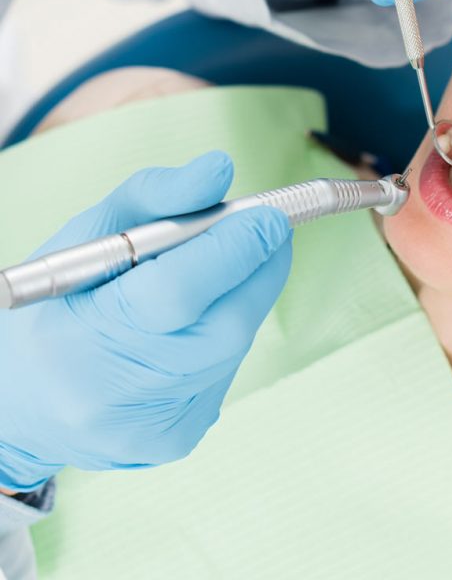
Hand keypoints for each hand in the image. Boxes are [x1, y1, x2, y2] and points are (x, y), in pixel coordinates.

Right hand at [0, 151, 291, 490]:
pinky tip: (196, 320)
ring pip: (234, 345)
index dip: (235, 249)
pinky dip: (225, 332)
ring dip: (243, 296)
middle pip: (225, 325)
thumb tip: (219, 170)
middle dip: (258, 268)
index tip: (269, 216)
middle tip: (266, 231)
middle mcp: (116, 394)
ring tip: (219, 269)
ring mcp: (151, 426)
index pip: (178, 292)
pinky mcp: (178, 438)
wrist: (22, 401)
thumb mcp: (88, 234)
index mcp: (78, 336)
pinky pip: (225, 370)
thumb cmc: (55, 304)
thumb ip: (156, 196)